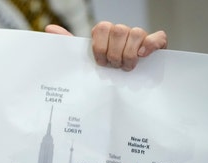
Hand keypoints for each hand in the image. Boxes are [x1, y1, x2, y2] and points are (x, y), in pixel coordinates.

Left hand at [45, 21, 167, 70]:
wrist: (126, 90)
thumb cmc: (103, 74)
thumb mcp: (85, 60)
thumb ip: (69, 44)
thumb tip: (49, 28)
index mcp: (105, 34)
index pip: (101, 28)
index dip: (99, 46)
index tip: (100, 63)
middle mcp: (123, 33)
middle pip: (118, 30)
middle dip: (114, 53)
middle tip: (113, 68)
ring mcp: (140, 37)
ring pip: (136, 32)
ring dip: (129, 54)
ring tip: (127, 68)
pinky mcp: (157, 45)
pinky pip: (158, 37)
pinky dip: (150, 45)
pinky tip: (143, 56)